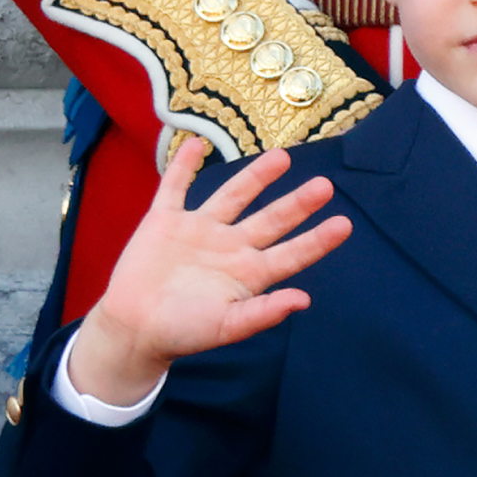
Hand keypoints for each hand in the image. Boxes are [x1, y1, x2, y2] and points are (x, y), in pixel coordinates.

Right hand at [67, 138, 350, 406]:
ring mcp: (199, 230)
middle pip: (271, 219)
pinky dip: (183, 167)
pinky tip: (195, 143)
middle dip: (297, 203)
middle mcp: (231, 246)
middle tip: (325, 185)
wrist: (131, 330)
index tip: (345, 224)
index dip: (317, 240)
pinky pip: (175, 188)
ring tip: (282, 157)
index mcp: (249, 273)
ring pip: (233, 195)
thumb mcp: (225, 326)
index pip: (291, 253)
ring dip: (256, 176)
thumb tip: (304, 300)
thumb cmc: (181, 332)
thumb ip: (262, 313)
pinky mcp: (164, 222)